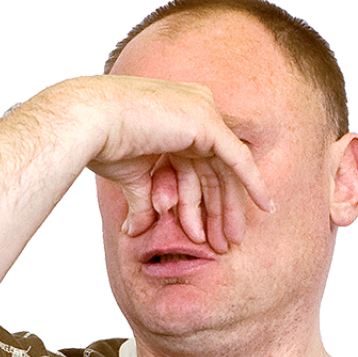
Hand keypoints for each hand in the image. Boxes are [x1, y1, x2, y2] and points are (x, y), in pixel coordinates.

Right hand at [86, 76, 273, 251]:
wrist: (92, 123)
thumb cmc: (104, 146)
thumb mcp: (132, 178)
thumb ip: (145, 201)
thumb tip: (137, 231)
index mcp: (175, 122)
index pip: (195, 167)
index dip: (201, 203)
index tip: (204, 233)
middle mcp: (193, 112)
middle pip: (212, 171)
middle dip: (217, 211)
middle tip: (223, 244)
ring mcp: (202, 113)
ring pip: (224, 171)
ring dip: (227, 210)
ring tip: (228, 243)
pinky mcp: (207, 122)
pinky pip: (238, 159)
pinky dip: (253, 184)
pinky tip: (265, 207)